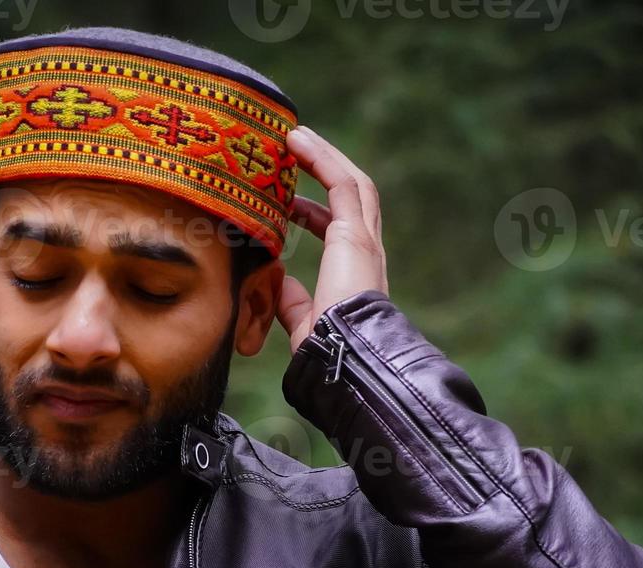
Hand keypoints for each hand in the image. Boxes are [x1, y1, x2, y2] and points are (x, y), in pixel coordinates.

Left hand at [275, 126, 389, 354]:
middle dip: (323, 170)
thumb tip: (277, 283)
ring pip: (350, 182)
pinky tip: (297, 141)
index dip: (311, 211)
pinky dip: (321, 158)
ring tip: (294, 136)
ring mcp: (364, 239)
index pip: (337, 228)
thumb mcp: (301, 320)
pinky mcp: (355, 233)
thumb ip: (292, 300)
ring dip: (323, 156)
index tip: (284, 202)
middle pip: (350, 195)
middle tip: (291, 152)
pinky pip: (341, 183)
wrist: (344, 356)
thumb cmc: (324, 349)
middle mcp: (366, 250)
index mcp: (354, 271)